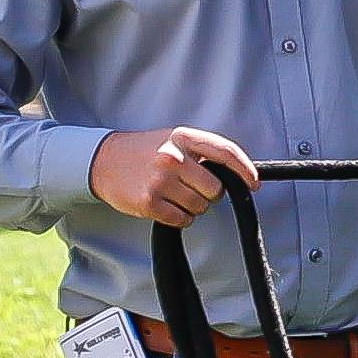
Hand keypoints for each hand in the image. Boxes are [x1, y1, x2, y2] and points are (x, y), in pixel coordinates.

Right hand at [93, 125, 261, 224]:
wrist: (103, 161)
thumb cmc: (145, 151)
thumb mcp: (174, 139)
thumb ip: (202, 152)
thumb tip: (237, 175)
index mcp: (183, 137)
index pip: (226, 152)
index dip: (245, 170)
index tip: (254, 184)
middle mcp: (173, 157)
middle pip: (216, 190)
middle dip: (210, 194)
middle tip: (192, 188)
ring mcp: (160, 181)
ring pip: (200, 207)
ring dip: (193, 207)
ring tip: (174, 194)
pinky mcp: (149, 202)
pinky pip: (182, 220)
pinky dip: (179, 217)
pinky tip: (166, 205)